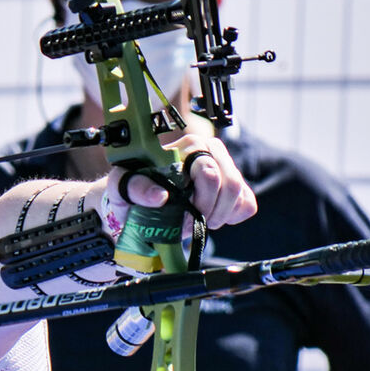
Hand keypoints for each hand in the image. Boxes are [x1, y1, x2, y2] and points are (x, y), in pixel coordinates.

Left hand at [100, 133, 256, 239]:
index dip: (201, 198)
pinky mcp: (231, 186)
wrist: (137, 206)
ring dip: (221, 214)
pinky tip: (211, 217)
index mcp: (183, 147)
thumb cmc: (129, 193)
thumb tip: (160, 195)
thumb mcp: (121, 189)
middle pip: (230, 181)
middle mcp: (206, 151)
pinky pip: (247, 203)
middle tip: (192, 223)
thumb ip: (136, 188)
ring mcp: (222, 167)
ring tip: (199, 221)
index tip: (185, 217)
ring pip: (240, 192)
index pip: (208, 168)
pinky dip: (232, 216)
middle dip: (212, 209)